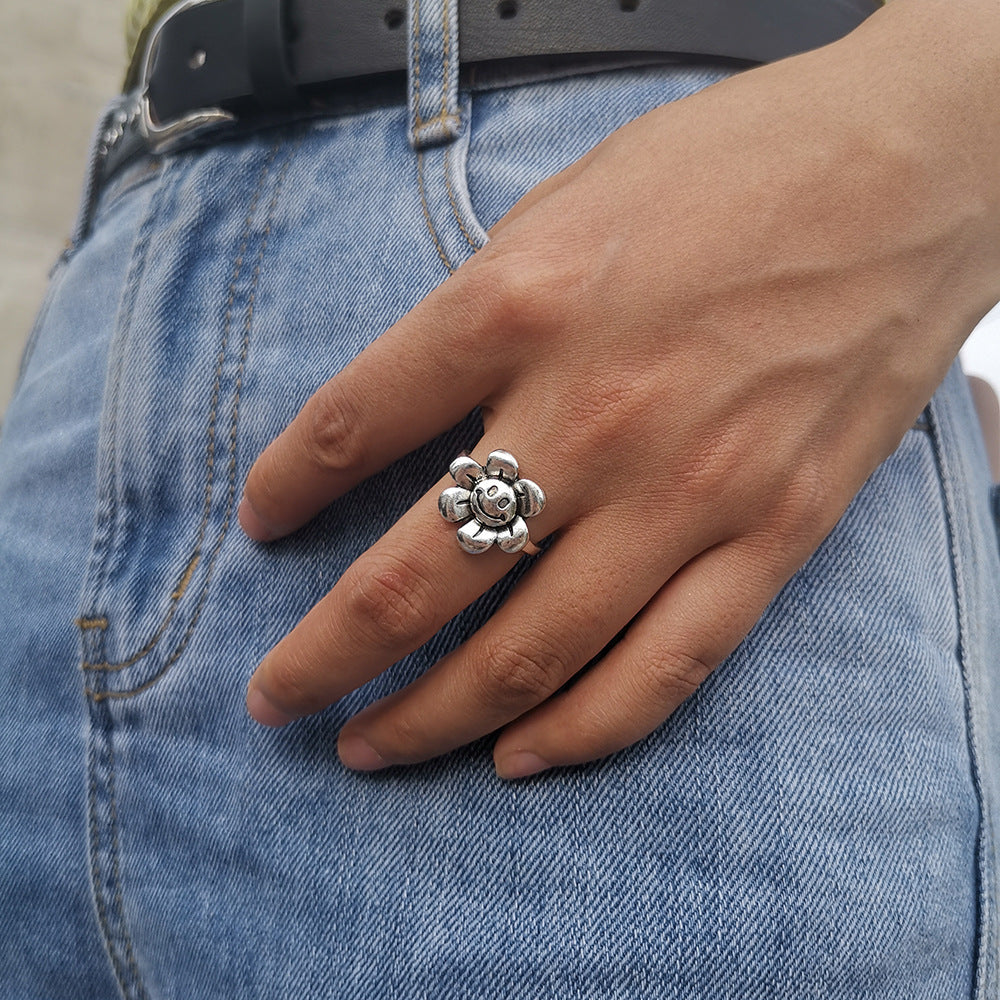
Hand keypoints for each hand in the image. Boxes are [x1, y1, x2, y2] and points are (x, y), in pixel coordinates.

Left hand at [238, 11, 997, 777]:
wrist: (909, 173)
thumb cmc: (732, 167)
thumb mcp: (564, 207)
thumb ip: (479, 314)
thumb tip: (412, 409)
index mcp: (520, 306)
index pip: (351, 425)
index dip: (285, 488)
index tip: (262, 522)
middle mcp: (591, 413)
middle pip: (417, 576)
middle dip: (325, 656)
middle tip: (277, 698)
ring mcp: (688, 491)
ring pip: (530, 654)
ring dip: (430, 718)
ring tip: (366, 749)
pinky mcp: (773, 535)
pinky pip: (663, 667)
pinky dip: (580, 732)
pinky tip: (514, 758)